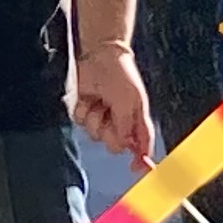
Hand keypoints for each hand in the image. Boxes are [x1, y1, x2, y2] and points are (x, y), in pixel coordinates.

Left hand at [71, 44, 153, 162]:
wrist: (101, 55)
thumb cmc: (121, 75)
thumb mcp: (130, 101)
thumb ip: (127, 126)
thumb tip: (125, 146)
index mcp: (136, 120)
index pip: (142, 146)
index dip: (141, 160)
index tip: (136, 168)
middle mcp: (120, 122)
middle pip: (114, 145)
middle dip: (109, 132)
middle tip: (109, 114)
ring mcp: (102, 117)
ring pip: (95, 135)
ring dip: (94, 118)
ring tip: (99, 101)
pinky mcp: (86, 111)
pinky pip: (80, 122)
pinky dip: (82, 111)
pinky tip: (89, 98)